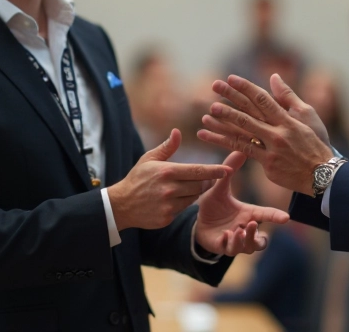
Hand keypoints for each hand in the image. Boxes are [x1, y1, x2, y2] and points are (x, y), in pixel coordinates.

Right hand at [108, 129, 229, 230]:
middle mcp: (169, 189)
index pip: (198, 171)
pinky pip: (184, 209)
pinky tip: (174, 198)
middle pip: (200, 186)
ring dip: (195, 192)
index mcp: (167, 172)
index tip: (228, 170)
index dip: (215, 171)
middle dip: (206, 181)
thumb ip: (166, 147)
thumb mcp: (149, 159)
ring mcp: (168, 205)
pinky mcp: (167, 217)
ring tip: (185, 187)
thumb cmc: (137, 178)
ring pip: (194, 198)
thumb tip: (178, 132)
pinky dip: (184, 203)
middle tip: (207, 178)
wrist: (121, 205)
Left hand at [194, 151, 289, 255]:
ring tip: (236, 231)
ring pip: (248, 248)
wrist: (199, 223)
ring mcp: (236, 241)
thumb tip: (240, 150)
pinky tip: (224, 236)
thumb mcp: (220, 188)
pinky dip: (229, 244)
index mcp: (248, 214)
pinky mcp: (223, 247)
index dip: (276, 216)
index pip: (266, 215)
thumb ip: (229, 171)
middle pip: (260, 239)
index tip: (286, 217)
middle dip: (257, 234)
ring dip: (244, 241)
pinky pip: (230, 250)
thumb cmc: (214, 206)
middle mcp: (245, 229)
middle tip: (251, 224)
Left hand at [197, 74, 333, 195]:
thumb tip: (274, 76)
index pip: (263, 99)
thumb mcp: (308, 116)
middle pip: (248, 114)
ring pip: (241, 134)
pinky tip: (208, 137)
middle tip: (214, 87)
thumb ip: (288, 96)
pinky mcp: (266, 164)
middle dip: (230, 99)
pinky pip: (242, 151)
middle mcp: (277, 133)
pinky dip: (224, 143)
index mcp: (287, 119)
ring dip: (221, 124)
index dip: (246, 87)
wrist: (323, 175)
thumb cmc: (316, 142)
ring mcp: (271, 150)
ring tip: (206, 116)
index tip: (230, 78)